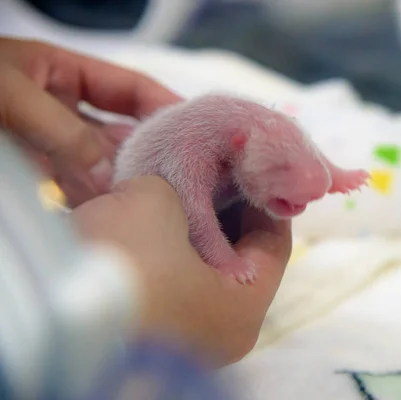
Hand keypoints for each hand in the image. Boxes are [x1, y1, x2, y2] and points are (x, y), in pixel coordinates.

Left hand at [0, 37, 180, 206]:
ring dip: (121, 181)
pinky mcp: (34, 180)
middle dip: (147, 152)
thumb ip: (64, 133)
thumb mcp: (13, 95)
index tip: (193, 128)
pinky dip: (91, 202)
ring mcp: (48, 146)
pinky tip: (111, 211)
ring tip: (148, 199)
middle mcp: (60, 110)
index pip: (128, 88)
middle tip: (176, 174)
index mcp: (60, 74)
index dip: (163, 104)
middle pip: (120, 133)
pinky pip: (72, 190)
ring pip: (99, 166)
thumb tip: (107, 177)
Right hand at [72, 176, 292, 365]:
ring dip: (187, 228)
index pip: (274, 244)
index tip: (249, 168)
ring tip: (175, 187)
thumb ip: (178, 188)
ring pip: (199, 266)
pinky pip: (168, 279)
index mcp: (243, 307)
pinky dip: (163, 249)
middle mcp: (220, 329)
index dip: (263, 199)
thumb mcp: (156, 205)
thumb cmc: (122, 264)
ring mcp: (184, 334)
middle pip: (237, 255)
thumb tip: (166, 193)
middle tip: (210, 170)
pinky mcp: (148, 329)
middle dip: (222, 209)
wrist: (51, 316)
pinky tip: (146, 217)